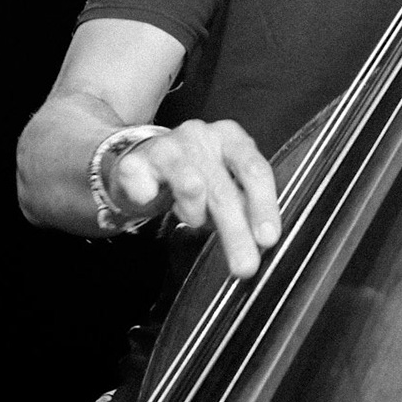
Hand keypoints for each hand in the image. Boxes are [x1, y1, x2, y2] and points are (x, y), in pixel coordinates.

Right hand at [109, 118, 280, 277]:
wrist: (142, 164)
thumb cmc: (191, 176)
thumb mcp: (225, 188)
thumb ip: (245, 206)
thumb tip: (263, 238)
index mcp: (230, 138)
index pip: (254, 170)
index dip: (263, 206)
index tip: (267, 238)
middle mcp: (201, 135)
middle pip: (223, 188)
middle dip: (236, 232)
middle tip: (244, 265)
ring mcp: (167, 145)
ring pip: (189, 184)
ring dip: (193, 213)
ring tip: (192, 219)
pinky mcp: (134, 160)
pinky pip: (144, 185)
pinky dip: (147, 195)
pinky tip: (149, 196)